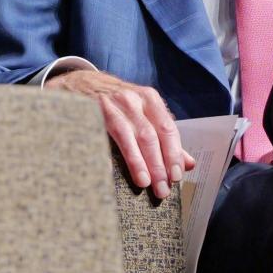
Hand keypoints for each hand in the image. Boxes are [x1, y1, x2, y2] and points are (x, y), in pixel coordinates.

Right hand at [47, 68, 195, 197]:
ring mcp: (110, 105)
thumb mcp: (145, 112)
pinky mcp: (90, 112)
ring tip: (145, 183)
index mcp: (149, 98)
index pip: (167, 128)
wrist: (83, 83)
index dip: (173, 153)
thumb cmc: (120, 103)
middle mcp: (132, 99)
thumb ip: (166, 137)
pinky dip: (106, 155)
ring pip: (128, 136)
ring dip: (138, 162)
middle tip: (163, 188)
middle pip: (149, 135)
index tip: (177, 176)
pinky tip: (111, 173)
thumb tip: (189, 163)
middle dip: (158, 164)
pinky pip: (100, 137)